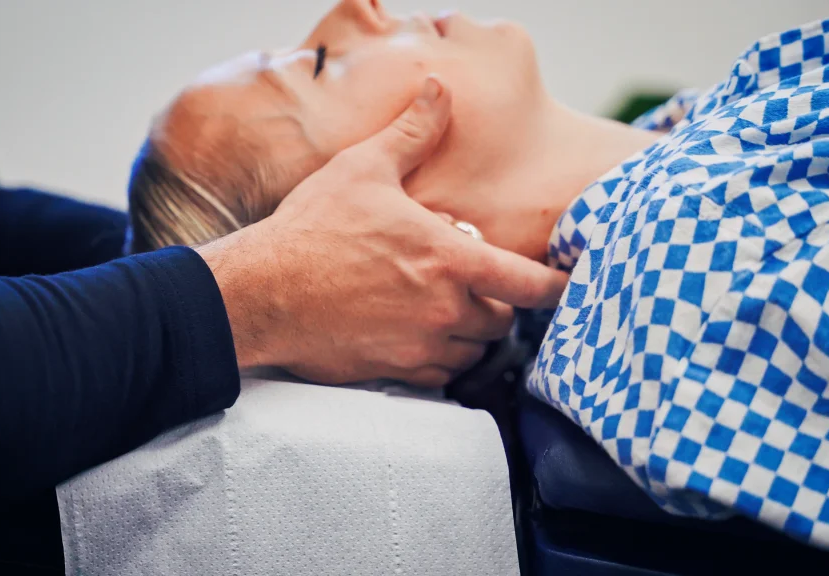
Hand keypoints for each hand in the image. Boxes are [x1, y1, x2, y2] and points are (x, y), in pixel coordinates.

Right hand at [197, 76, 568, 385]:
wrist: (262, 293)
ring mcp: (419, 347)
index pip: (529, 284)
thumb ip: (413, 133)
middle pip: (503, 320)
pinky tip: (416, 332)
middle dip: (497, 301)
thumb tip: (440, 91)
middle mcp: (444, 310)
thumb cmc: (312, 230)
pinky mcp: (394, 372)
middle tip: (473, 281)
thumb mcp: (364, 169)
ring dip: (469, 332)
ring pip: (473, 351)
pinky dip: (439, 357)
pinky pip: (439, 376)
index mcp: (449, 259)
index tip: (566, 284)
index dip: (557, 286)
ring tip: (443, 305)